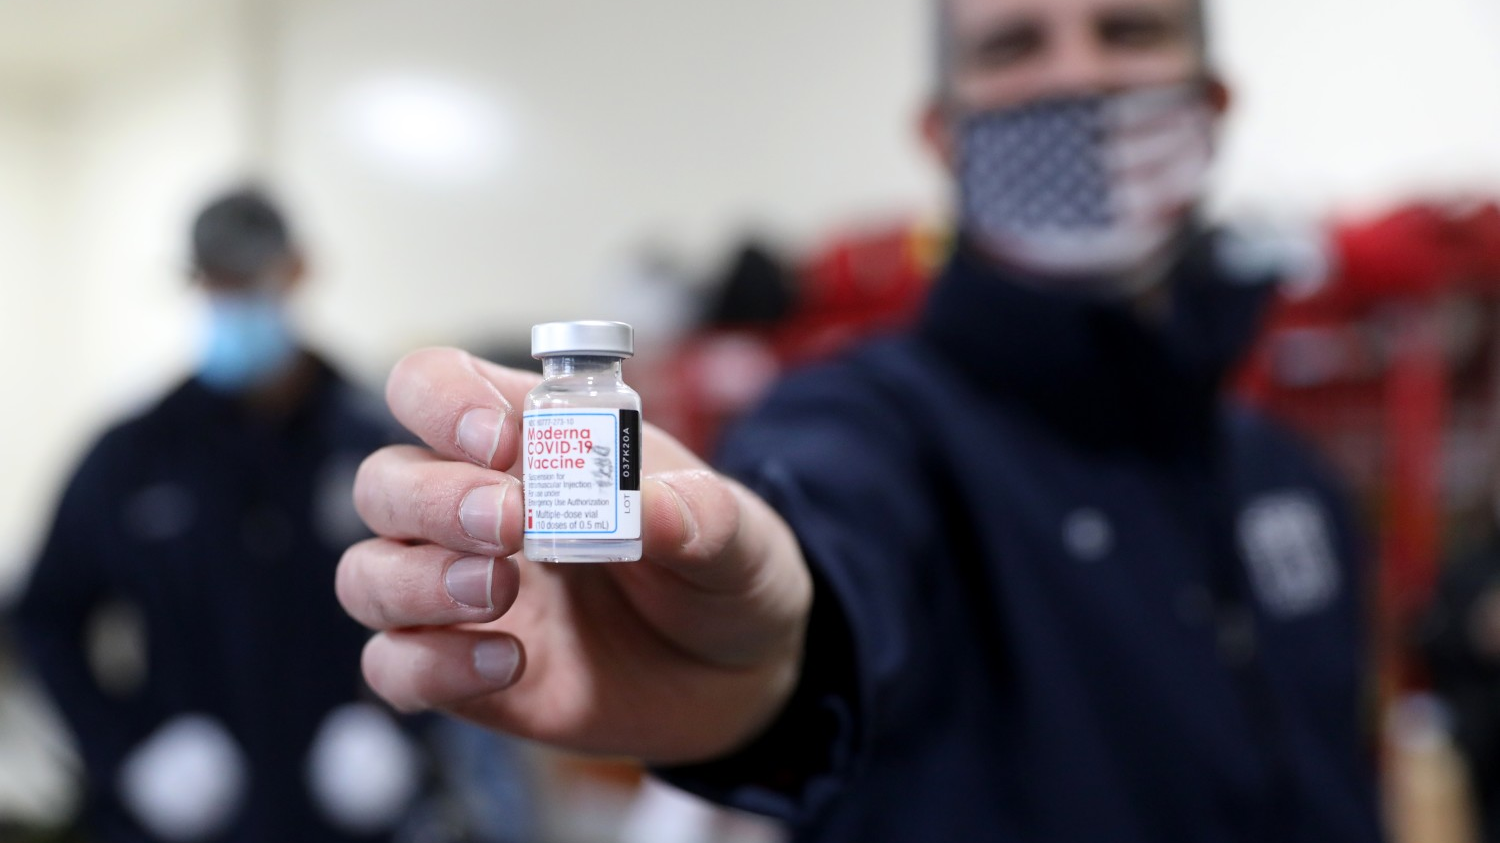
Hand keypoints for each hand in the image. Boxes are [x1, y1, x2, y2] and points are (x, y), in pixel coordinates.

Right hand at [337, 348, 811, 763]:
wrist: (742, 675)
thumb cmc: (723, 574)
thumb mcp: (739, 536)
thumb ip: (702, 515)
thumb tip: (654, 510)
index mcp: (531, 442)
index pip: (432, 386)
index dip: (445, 401)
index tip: (502, 442)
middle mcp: (476, 511)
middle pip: (385, 480)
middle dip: (435, 497)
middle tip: (511, 524)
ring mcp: (460, 595)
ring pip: (367, 573)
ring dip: (417, 579)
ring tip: (501, 591)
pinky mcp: (462, 674)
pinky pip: (394, 667)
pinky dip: (430, 666)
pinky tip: (510, 664)